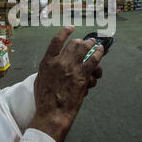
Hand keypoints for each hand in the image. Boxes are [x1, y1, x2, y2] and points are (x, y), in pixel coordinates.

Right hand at [29, 26, 104, 141]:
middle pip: (73, 44)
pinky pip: (93, 60)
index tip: (71, 28)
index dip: (65, 32)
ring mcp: (72, 67)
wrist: (53, 112)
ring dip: (92, 45)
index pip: (56, 41)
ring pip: (85, 49)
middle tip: (87, 41)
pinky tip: (101, 52)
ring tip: (96, 44)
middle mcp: (59, 61)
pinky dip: (98, 54)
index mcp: (47, 62)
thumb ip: (47, 70)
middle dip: (82, 41)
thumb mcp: (40, 81)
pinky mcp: (83, 75)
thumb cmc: (45, 101)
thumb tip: (52, 66)